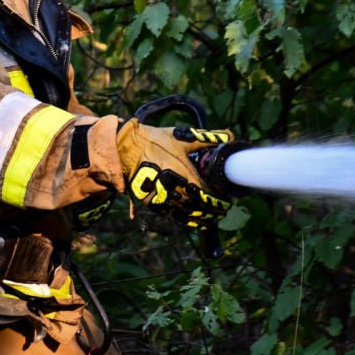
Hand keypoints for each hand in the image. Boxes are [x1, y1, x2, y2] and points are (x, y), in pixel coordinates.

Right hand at [116, 122, 233, 228]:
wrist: (124, 149)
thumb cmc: (154, 140)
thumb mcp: (182, 137)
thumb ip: (207, 138)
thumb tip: (229, 135)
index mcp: (182, 172)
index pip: (206, 192)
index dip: (219, 199)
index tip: (228, 200)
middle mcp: (173, 188)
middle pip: (199, 206)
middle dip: (213, 209)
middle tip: (223, 209)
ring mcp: (161, 197)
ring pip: (187, 214)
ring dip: (202, 217)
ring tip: (212, 217)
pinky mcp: (152, 202)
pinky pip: (173, 215)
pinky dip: (186, 219)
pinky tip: (195, 220)